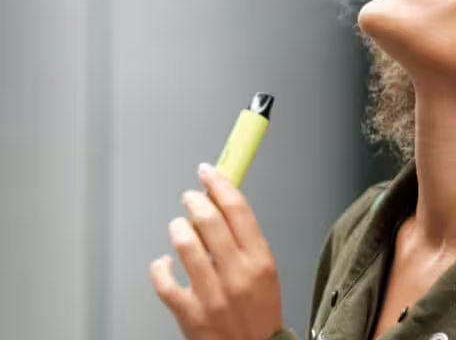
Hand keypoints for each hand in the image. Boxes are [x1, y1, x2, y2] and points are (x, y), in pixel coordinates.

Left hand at [150, 163, 283, 339]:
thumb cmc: (260, 313)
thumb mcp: (267, 273)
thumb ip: (246, 243)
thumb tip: (220, 208)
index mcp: (261, 261)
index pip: (239, 210)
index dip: (220, 184)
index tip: (209, 172)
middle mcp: (237, 275)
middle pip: (210, 221)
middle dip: (195, 200)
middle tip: (190, 196)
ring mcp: (212, 294)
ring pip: (184, 245)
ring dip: (177, 228)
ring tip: (178, 226)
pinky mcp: (190, 313)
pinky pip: (164, 281)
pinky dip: (159, 267)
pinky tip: (163, 264)